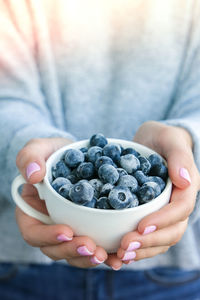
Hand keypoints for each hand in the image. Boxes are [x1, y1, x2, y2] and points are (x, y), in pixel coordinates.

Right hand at [16, 138, 107, 267]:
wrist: (78, 155)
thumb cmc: (53, 153)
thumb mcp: (39, 148)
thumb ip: (30, 157)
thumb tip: (32, 176)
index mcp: (33, 212)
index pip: (33, 232)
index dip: (47, 237)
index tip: (67, 231)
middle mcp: (50, 225)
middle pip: (55, 249)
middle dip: (73, 251)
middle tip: (92, 247)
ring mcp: (71, 229)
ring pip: (75, 253)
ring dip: (90, 258)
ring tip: (106, 255)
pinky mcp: (90, 229)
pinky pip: (95, 246)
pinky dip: (107, 254)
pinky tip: (119, 257)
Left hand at [105, 121, 199, 269]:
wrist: (152, 143)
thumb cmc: (162, 138)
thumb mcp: (169, 138)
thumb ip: (179, 156)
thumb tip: (185, 179)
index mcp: (185, 188)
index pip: (180, 209)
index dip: (163, 220)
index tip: (141, 226)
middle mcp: (177, 204)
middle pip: (171, 231)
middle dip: (149, 242)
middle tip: (124, 247)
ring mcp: (164, 213)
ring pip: (160, 240)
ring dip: (141, 251)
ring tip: (119, 256)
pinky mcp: (150, 216)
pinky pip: (146, 237)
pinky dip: (134, 248)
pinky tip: (115, 254)